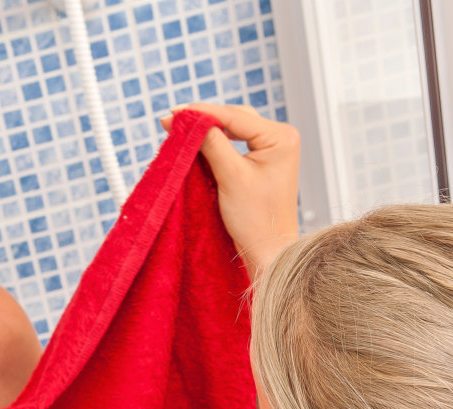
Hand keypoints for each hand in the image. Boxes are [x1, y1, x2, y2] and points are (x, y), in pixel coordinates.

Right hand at [161, 103, 301, 278]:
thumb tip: (188, 119)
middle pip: (234, 118)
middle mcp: (280, 138)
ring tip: (179, 130)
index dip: (201, 113)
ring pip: (233, 129)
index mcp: (281, 137)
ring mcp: (272, 149)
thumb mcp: (230, 176)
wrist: (267, 250)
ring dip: (207, 130)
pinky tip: (196, 143)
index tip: (173, 114)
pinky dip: (214, 143)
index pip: (235, 116)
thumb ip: (211, 143)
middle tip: (172, 121)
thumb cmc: (256, 219)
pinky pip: (235, 143)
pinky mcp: (262, 161)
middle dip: (203, 120)